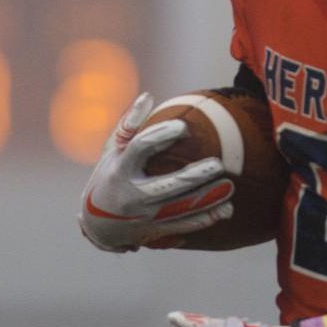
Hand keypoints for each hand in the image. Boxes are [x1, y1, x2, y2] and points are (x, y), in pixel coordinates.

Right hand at [78, 92, 234, 251]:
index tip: (183, 126)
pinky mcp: (155, 230)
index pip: (140, 148)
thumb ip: (128, 125)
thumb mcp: (111, 152)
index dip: (161, 136)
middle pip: (166, 185)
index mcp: (120, 169)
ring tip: (229, 187)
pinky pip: (183, 226)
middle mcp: (132, 195)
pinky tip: (225, 210)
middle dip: (193, 176)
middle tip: (218, 164)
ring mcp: (144, 216)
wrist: (97, 226)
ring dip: (207, 200)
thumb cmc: (108, 177)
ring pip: (180, 209)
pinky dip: (205, 219)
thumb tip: (148, 96)